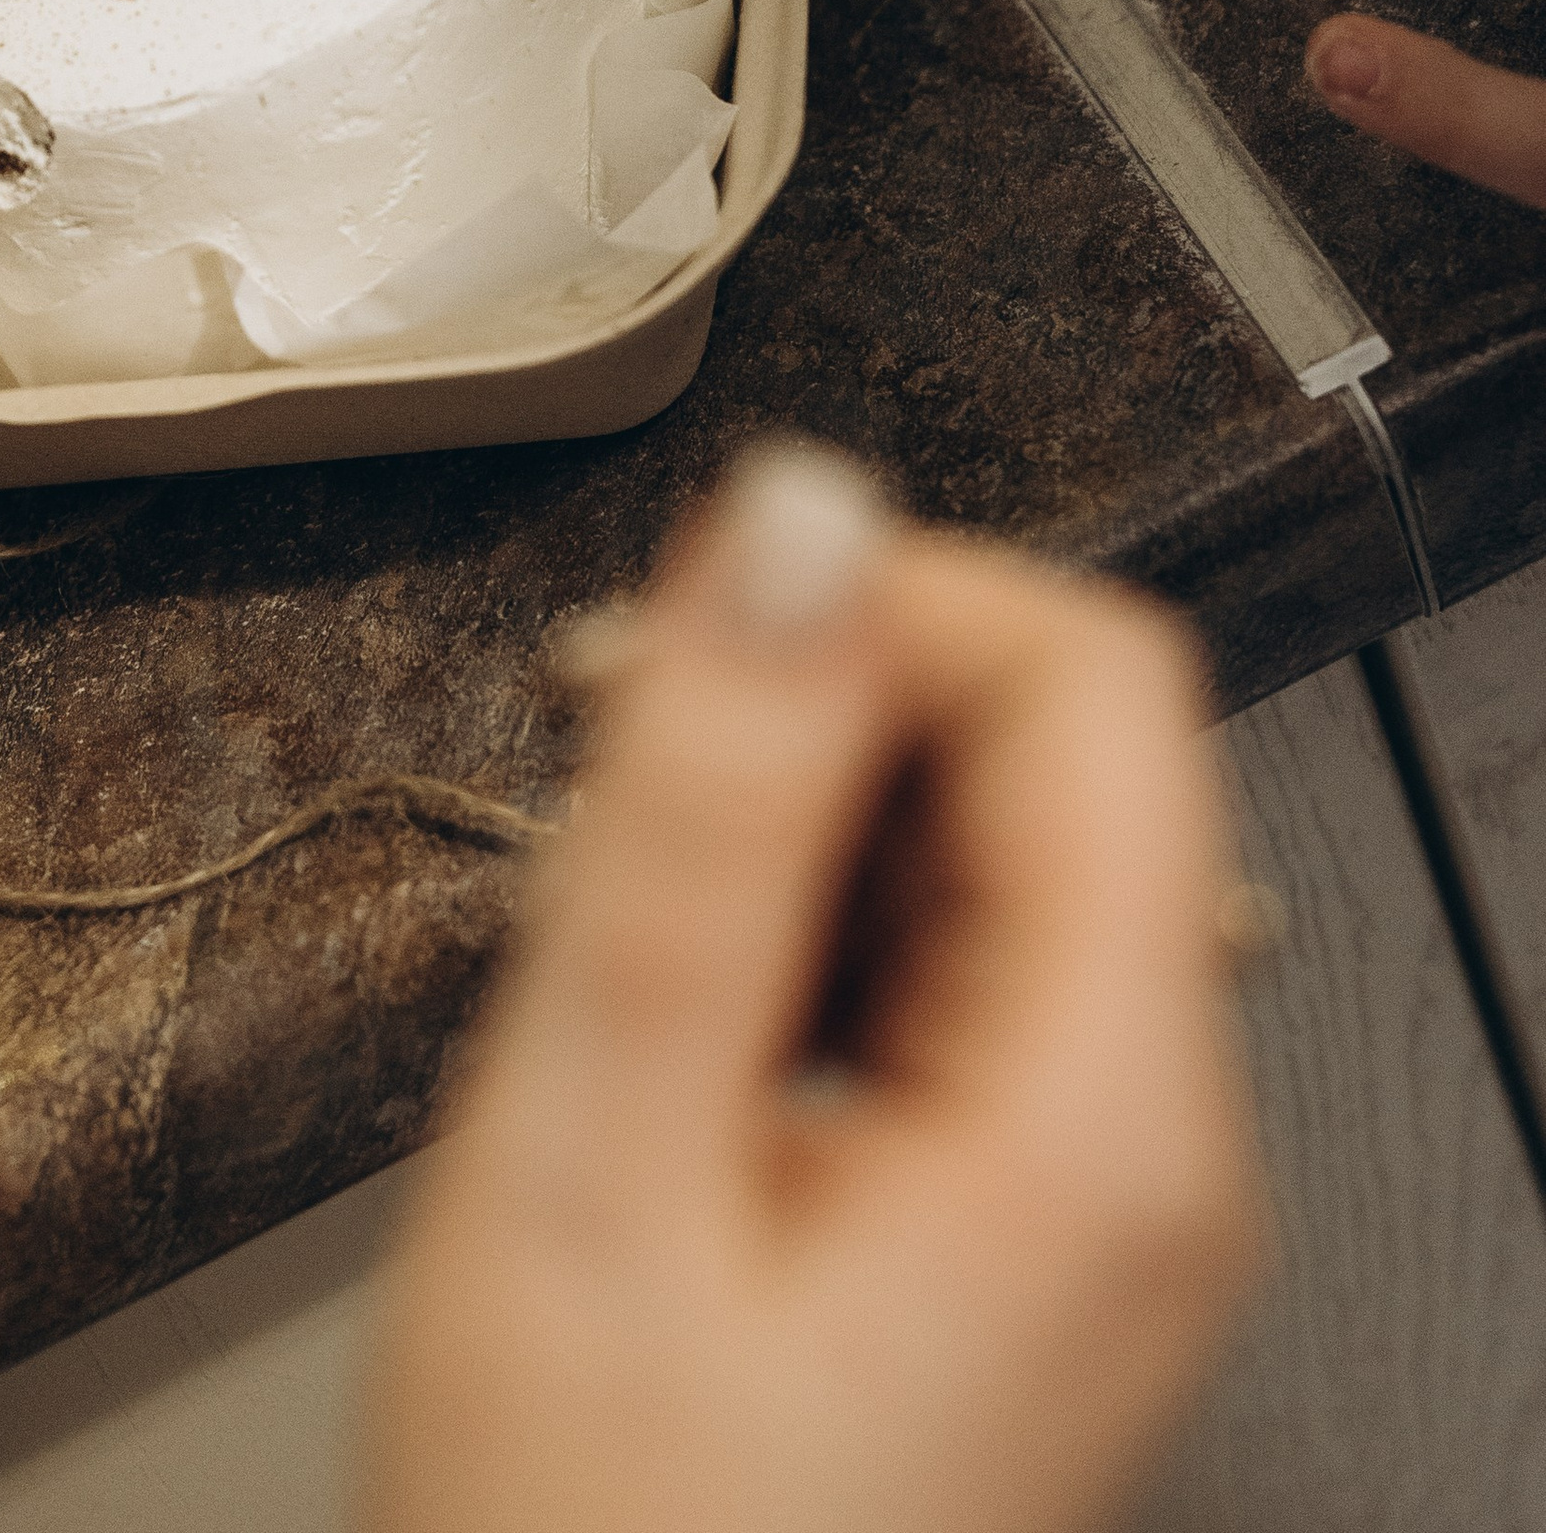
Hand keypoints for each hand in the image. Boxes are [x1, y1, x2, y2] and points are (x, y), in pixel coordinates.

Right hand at [361, 448, 1258, 1532]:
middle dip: (818, 725)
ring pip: (982, 852)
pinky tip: (672, 1047)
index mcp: (1105, 1117)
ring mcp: (1093, 1193)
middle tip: (616, 827)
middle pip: (1048, 754)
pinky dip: (798, 943)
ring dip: (792, 833)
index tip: (686, 656)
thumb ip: (704, 815)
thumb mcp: (597, 1155)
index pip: (1090, 672)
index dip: (879, 604)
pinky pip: (945, 974)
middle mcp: (1149, 1146)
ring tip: (623, 970)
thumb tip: (796, 521)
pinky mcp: (1017, 1223)